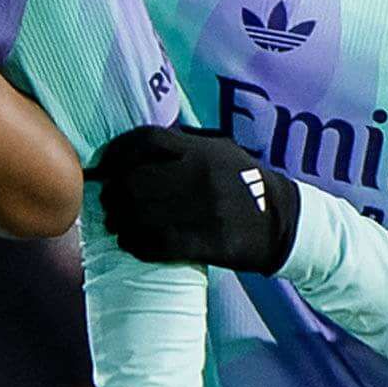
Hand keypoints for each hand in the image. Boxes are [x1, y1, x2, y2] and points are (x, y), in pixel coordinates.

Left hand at [93, 124, 294, 271]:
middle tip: (108, 204)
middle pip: (135, 181)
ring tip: (117, 226)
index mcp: (201, 149)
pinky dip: (137, 244)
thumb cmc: (243, 183)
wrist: (283, 221)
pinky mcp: (209, 242)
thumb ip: (182, 145)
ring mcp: (204, 210)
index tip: (103, 167)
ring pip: (141, 215)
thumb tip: (134, 148)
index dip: (116, 153)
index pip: (144, 142)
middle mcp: (200, 175)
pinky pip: (159, 244)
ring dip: (120, 222)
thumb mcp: (219, 151)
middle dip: (113, 194)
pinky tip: (132, 244)